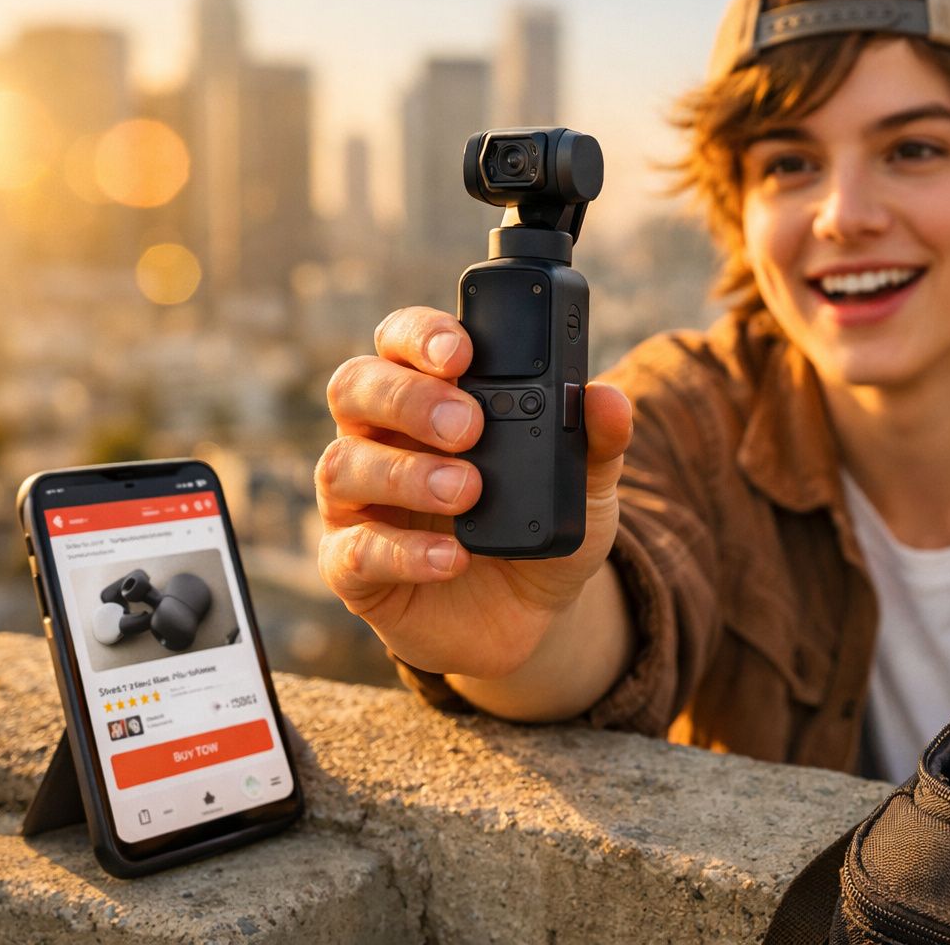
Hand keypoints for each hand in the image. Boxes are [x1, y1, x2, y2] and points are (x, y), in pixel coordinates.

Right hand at [314, 306, 633, 677]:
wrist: (530, 614)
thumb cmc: (538, 525)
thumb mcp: (583, 483)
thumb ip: (596, 440)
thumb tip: (608, 400)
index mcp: (428, 394)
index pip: (402, 340)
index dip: (420, 335)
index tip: (462, 352)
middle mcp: (379, 436)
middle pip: (354, 387)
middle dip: (408, 399)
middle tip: (466, 426)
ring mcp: (358, 502)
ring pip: (342, 466)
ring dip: (406, 475)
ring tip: (467, 491)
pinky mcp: (352, 567)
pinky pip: (354, 552)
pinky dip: (403, 553)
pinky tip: (452, 558)